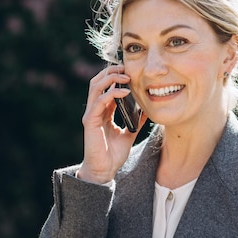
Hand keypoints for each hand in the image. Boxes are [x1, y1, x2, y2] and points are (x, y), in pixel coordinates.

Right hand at [78, 65, 146, 183]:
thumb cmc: (113, 155)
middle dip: (111, 71)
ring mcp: (91, 115)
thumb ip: (136, 121)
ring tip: (126, 75)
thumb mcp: (129, 134)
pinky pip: (100, 101)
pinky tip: (125, 91)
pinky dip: (112, 93)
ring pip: (95, 86)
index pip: (105, 87)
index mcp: (103, 112)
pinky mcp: (90, 121)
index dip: (116, 76)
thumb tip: (147, 110)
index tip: (130, 71)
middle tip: (126, 66)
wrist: (105, 170)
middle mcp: (95, 110)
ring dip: (111, 77)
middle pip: (97, 81)